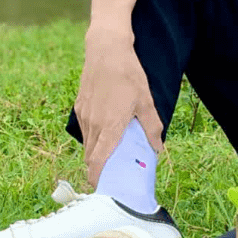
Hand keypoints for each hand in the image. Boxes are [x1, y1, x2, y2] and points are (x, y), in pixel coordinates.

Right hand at [74, 24, 163, 187]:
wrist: (106, 50)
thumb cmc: (129, 74)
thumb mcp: (146, 100)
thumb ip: (152, 126)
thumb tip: (157, 147)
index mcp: (110, 126)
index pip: (98, 161)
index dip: (98, 177)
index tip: (103, 187)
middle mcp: (93, 124)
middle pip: (91, 156)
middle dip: (99, 168)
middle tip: (113, 173)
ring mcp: (84, 115)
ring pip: (87, 143)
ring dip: (96, 152)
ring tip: (112, 154)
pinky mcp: (80, 106)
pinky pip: (85, 129)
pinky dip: (93, 137)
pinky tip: (106, 132)